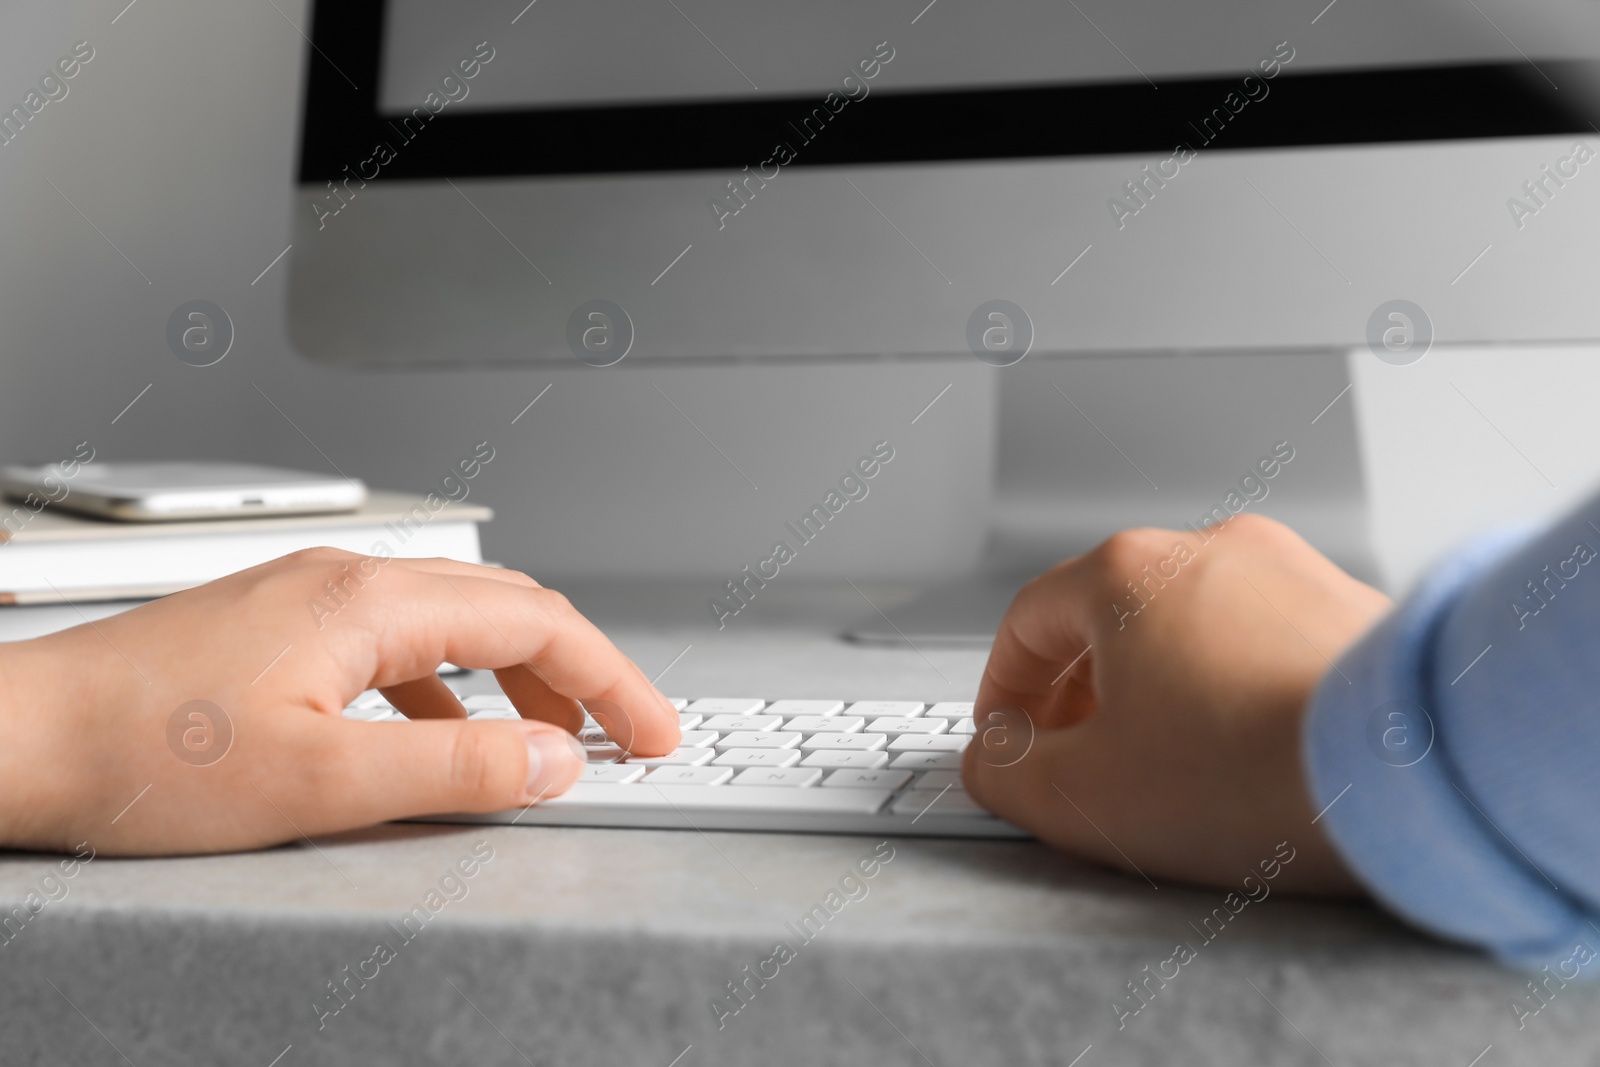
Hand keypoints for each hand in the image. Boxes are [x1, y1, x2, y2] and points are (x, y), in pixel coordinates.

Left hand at [0, 549, 678, 854]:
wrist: (19, 738)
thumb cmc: (143, 753)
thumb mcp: (321, 779)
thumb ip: (454, 769)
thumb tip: (553, 759)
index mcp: (370, 600)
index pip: (536, 623)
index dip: (611, 679)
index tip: (653, 730)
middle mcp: (348, 581)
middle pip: (506, 609)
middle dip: (578, 672)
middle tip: (625, 734)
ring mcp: (311, 599)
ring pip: (454, 626)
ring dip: (515, 683)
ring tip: (546, 745)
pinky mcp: (282, 630)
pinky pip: (400, 648)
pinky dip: (450, 693)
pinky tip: (441, 743)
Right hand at [961, 515, 1390, 893]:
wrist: (1410, 774)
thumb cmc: (1252, 773)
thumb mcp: (1082, 797)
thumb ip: (1005, 773)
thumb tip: (992, 759)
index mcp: (1127, 573)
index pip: (1027, 623)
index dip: (1003, 694)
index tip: (1008, 741)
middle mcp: (1210, 551)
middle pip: (1110, 619)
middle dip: (1082, 695)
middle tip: (1080, 761)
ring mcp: (1290, 572)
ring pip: (1190, 628)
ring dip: (1162, 692)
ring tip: (1173, 768)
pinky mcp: (1353, 610)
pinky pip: (1263, 645)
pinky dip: (1237, 692)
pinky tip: (1250, 757)